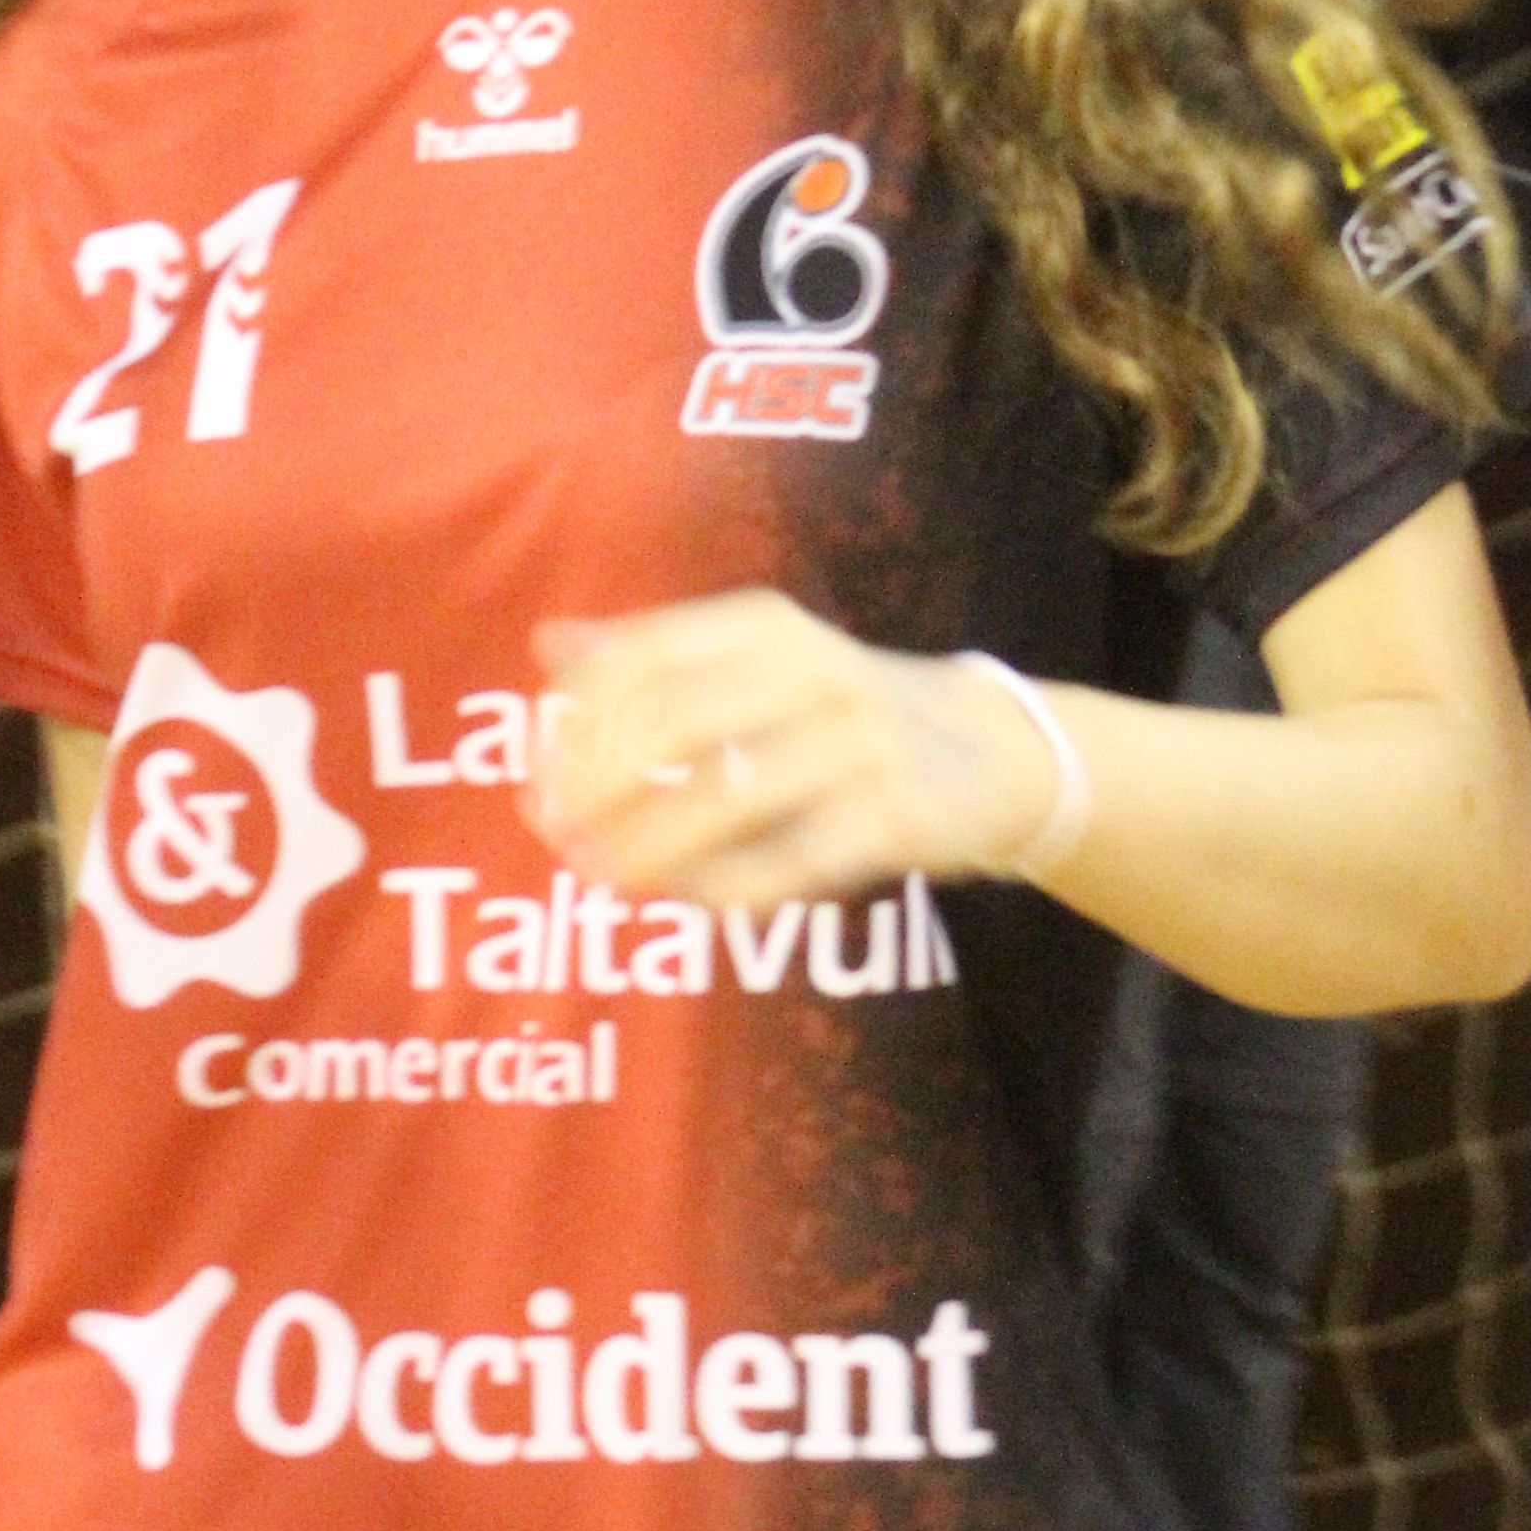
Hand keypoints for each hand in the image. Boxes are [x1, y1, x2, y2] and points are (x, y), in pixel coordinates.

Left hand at [524, 590, 1059, 909]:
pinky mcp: (896, 816)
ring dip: (649, 846)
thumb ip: (657, 655)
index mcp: (766, 628)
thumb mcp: (759, 660)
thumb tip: (549, 643)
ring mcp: (859, 743)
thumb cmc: (840, 708)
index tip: (535, 771)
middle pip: (675, 723)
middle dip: (599, 785)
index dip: (579, 718)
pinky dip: (728, 888)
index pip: (646, 657)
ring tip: (600, 877)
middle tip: (552, 831)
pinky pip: (790, 861)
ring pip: (726, 799)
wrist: (995, 751)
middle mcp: (812, 671)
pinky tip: (691, 902)